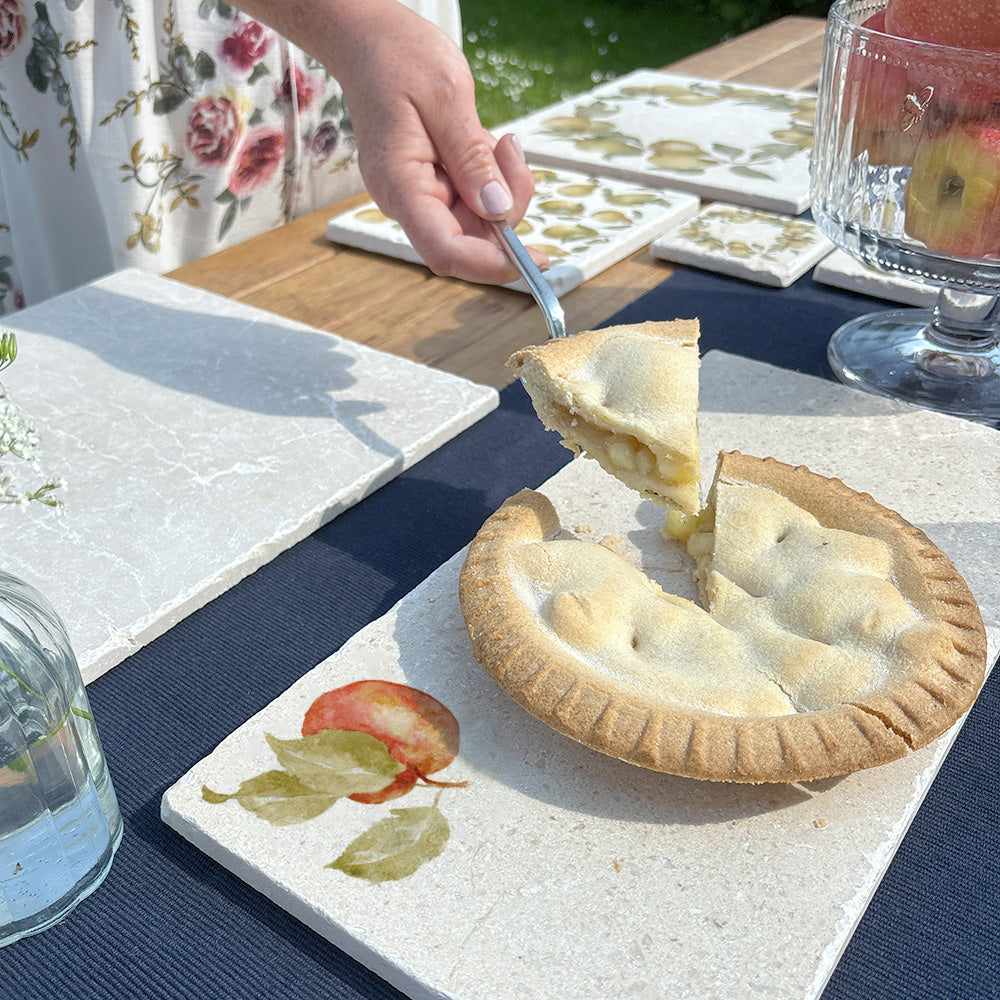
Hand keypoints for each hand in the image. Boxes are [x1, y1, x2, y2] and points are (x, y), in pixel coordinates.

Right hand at [332, 1, 547, 284]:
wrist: (371, 41)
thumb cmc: (398, 58)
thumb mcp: (446, 97)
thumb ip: (472, 158)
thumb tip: (497, 210)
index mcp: (399, 186)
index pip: (445, 251)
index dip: (492, 265)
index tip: (535, 259)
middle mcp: (407, 202)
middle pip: (470, 242)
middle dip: (507, 212)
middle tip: (512, 151)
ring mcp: (420, 197)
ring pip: (480, 224)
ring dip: (503, 189)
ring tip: (496, 140)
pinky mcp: (435, 188)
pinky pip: (476, 202)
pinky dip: (494, 180)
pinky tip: (486, 143)